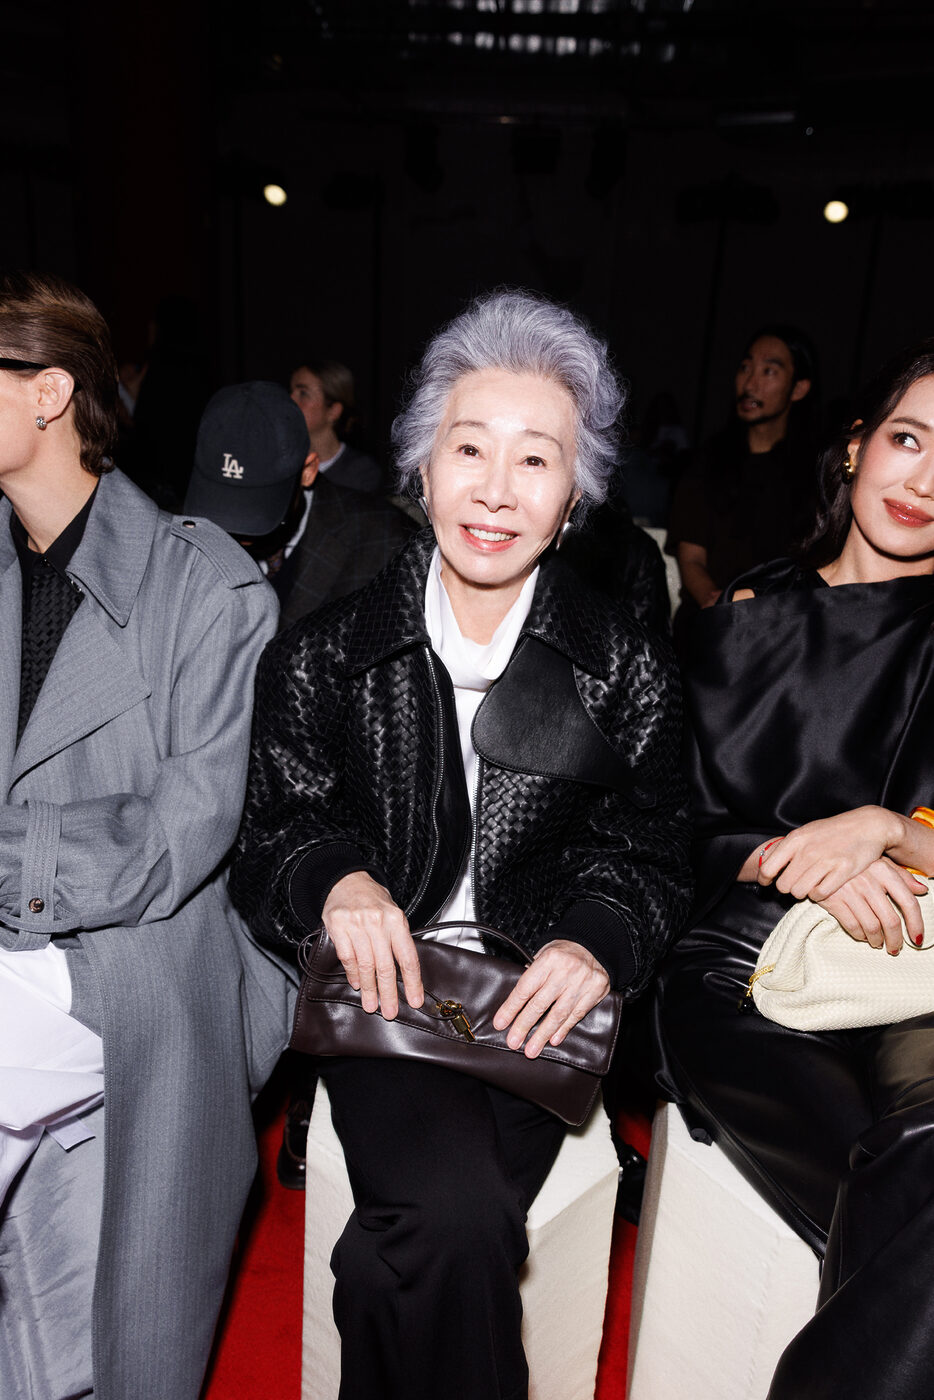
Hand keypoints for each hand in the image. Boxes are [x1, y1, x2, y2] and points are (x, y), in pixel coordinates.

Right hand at [321, 871, 422, 1018]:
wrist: (346, 880)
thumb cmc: (372, 899)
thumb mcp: (393, 913)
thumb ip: (398, 939)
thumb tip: (406, 972)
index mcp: (396, 920)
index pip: (407, 957)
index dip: (412, 982)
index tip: (414, 1000)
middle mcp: (377, 922)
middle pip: (385, 966)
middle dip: (388, 993)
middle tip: (390, 1011)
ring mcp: (357, 925)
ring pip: (365, 965)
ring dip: (369, 989)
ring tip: (371, 1005)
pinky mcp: (338, 927)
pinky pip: (347, 957)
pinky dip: (352, 974)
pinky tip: (357, 984)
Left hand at [492, 940, 609, 1059]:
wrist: (594, 945)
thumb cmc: (564, 952)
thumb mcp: (544, 954)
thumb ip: (531, 974)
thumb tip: (516, 999)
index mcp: (548, 959)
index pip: (525, 988)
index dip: (511, 1008)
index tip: (500, 1023)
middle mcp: (565, 971)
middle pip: (539, 1004)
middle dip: (524, 1026)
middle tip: (513, 1042)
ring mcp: (581, 982)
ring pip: (558, 1014)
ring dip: (542, 1035)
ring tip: (531, 1050)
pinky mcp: (595, 992)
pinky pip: (576, 1015)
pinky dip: (563, 1029)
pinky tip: (553, 1040)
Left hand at [758, 807, 906, 900]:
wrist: (867, 826)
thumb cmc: (833, 831)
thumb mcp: (806, 832)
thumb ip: (787, 847)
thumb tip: (766, 863)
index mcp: (795, 839)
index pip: (768, 867)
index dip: (764, 879)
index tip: (767, 883)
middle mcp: (808, 850)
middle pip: (783, 885)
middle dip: (788, 888)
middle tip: (796, 883)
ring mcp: (825, 861)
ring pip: (799, 892)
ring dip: (803, 892)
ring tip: (810, 885)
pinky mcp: (842, 871)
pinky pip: (819, 895)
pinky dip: (819, 895)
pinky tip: (823, 887)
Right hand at [814, 858, 925, 953]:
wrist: (818, 857)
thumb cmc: (853, 862)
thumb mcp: (878, 862)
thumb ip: (902, 876)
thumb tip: (922, 890)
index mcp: (884, 871)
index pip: (908, 902)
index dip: (916, 924)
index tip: (917, 938)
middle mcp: (868, 881)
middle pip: (890, 920)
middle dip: (895, 940)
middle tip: (895, 947)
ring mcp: (850, 891)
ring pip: (872, 927)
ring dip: (877, 940)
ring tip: (878, 943)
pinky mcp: (833, 900)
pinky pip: (852, 926)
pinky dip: (860, 936)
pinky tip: (862, 936)